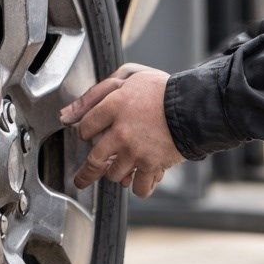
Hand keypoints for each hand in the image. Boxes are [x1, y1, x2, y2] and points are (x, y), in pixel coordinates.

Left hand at [60, 64, 183, 198]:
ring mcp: (136, 151)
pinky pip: (138, 187)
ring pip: (114, 174)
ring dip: (117, 173)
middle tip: (83, 178)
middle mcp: (121, 131)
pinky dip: (139, 186)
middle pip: (93, 160)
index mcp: (113, 106)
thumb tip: (68, 113)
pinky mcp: (152, 165)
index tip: (89, 134)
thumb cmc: (163, 89)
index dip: (85, 131)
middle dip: (86, 173)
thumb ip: (96, 91)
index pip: (84, 127)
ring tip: (124, 166)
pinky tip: (141, 180)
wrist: (194, 105)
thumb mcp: (129, 75)